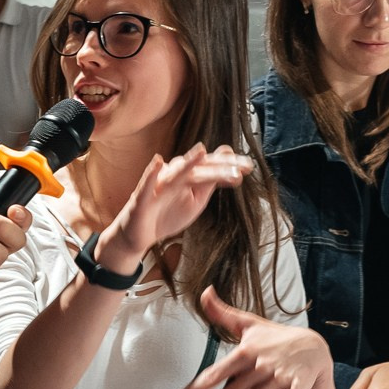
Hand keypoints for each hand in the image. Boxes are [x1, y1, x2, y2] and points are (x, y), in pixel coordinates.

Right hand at [105, 146, 251, 271]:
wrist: (139, 236)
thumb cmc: (167, 214)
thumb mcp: (196, 202)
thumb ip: (210, 184)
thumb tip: (231, 167)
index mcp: (188, 178)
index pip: (210, 168)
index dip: (229, 166)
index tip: (249, 167)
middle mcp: (174, 176)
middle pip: (198, 168)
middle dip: (219, 166)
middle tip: (242, 166)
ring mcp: (157, 186)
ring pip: (175, 173)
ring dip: (188, 163)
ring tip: (201, 151)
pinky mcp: (141, 199)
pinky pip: (146, 185)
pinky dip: (151, 174)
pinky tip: (158, 162)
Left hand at [174, 287, 332, 388]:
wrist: (313, 346)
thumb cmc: (276, 337)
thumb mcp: (249, 323)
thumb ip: (222, 313)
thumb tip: (205, 291)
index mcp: (246, 352)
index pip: (218, 371)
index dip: (198, 387)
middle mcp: (260, 366)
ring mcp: (278, 378)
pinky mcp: (296, 388)